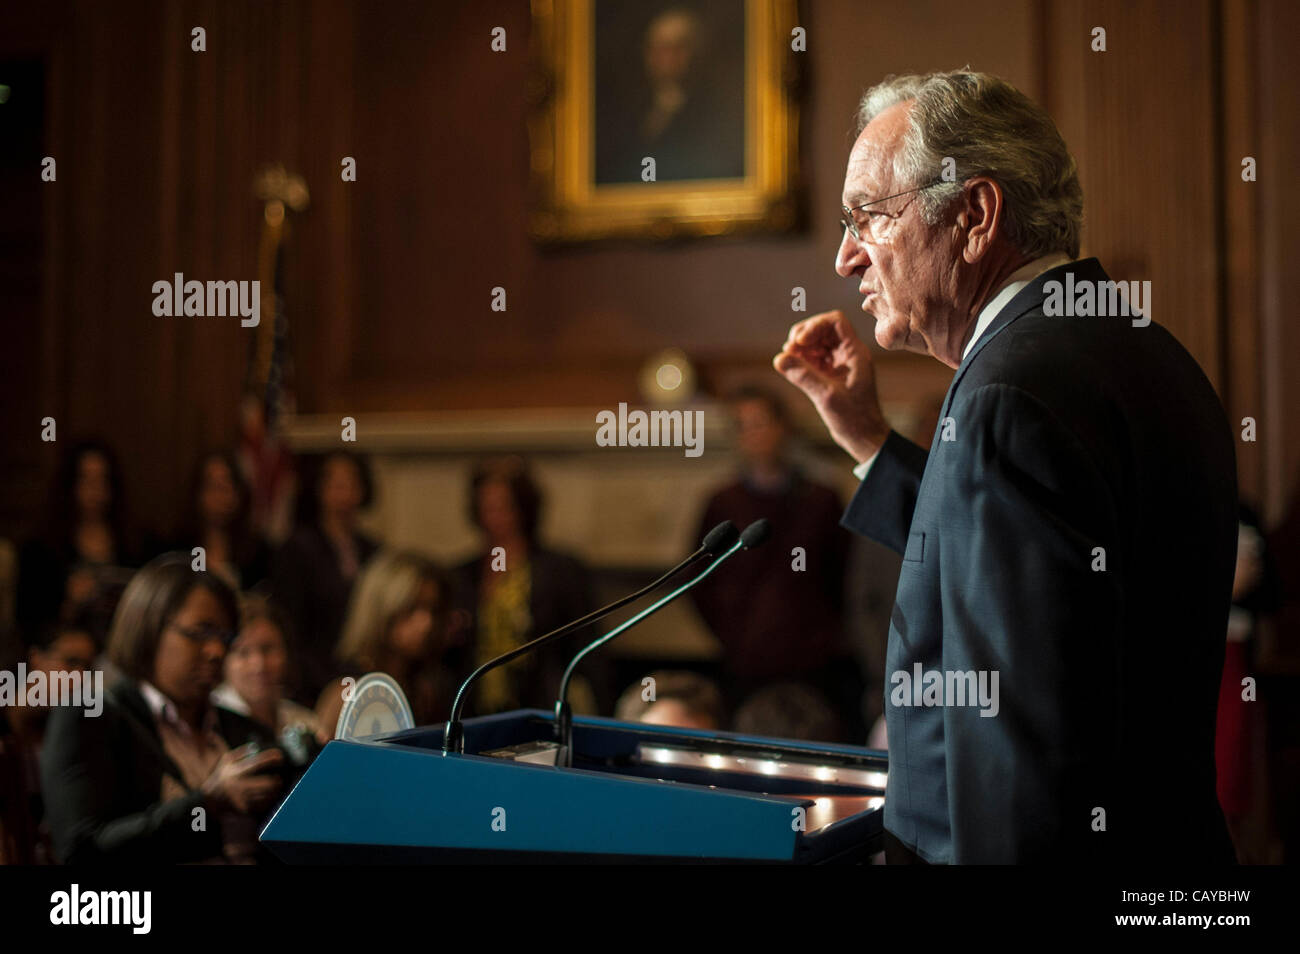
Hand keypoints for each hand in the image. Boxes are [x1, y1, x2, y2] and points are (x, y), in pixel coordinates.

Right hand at [201, 744, 282, 813]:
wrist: (207, 802)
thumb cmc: (218, 779)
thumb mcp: (224, 763)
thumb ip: (239, 753)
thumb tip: (255, 746)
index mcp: (235, 773)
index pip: (255, 763)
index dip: (268, 758)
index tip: (280, 755)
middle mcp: (237, 786)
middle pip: (263, 783)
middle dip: (274, 782)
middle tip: (279, 780)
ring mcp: (240, 799)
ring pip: (263, 796)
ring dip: (273, 792)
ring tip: (276, 788)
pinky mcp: (242, 809)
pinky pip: (260, 806)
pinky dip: (267, 802)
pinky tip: (270, 798)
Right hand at [773, 310, 889, 462]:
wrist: (864, 438)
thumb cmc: (854, 418)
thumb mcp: (827, 396)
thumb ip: (803, 376)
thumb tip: (779, 358)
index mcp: (855, 353)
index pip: (835, 322)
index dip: (814, 326)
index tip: (800, 342)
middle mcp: (847, 354)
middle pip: (823, 329)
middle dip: (803, 335)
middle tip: (790, 350)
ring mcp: (838, 364)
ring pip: (816, 343)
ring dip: (800, 347)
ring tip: (788, 359)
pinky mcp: (830, 375)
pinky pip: (813, 358)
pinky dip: (801, 359)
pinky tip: (791, 368)